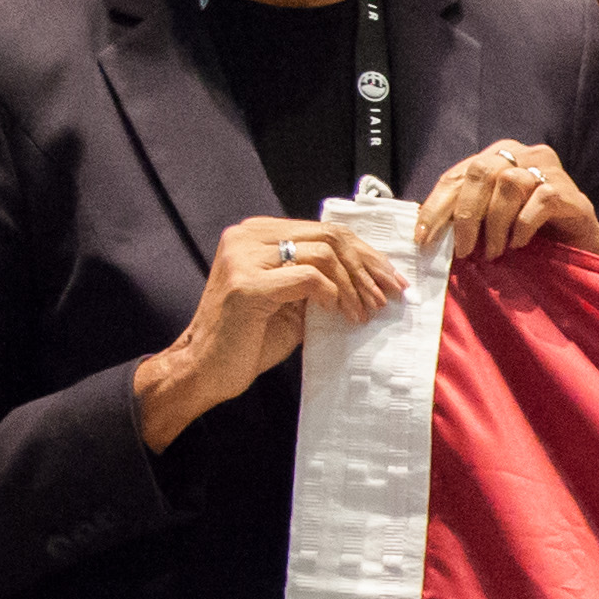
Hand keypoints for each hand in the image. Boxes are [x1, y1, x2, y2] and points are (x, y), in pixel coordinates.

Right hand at [133, 216, 405, 450]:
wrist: (206, 367)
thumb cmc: (251, 337)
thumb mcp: (292, 300)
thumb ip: (319, 280)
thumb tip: (372, 278)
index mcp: (256, 234)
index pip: (325, 231)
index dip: (366, 254)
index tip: (392, 280)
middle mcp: (245, 236)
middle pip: (329, 237)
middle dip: (367, 267)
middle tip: (389, 295)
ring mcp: (243, 258)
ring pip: (323, 254)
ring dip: (354, 285)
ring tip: (366, 312)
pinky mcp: (247, 284)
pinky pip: (308, 277)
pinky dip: (332, 294)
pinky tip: (340, 314)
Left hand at [416, 137, 598, 262]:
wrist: (582, 251)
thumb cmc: (535, 235)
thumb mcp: (494, 219)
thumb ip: (468, 212)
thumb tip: (426, 229)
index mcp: (501, 155)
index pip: (460, 173)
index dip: (437, 205)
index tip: (423, 236)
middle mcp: (526, 154)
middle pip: (483, 172)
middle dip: (466, 214)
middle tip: (463, 249)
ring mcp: (551, 171)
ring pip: (509, 184)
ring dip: (496, 224)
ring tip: (494, 252)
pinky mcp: (570, 193)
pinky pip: (540, 201)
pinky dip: (523, 226)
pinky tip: (519, 244)